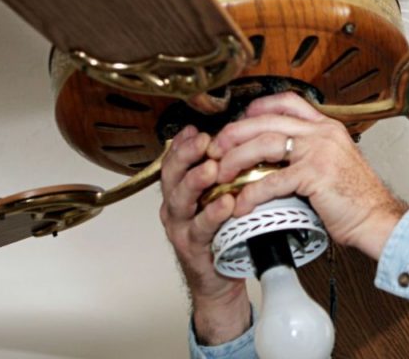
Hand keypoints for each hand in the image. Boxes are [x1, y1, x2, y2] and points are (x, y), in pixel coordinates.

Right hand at [159, 125, 249, 344]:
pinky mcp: (193, 248)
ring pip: (181, 200)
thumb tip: (237, 141)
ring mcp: (181, 228)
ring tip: (210, 168)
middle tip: (203, 141)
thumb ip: (221, 174)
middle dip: (185, 155)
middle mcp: (176, 207)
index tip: (195, 128)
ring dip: (195, 182)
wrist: (218, 279)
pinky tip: (226, 204)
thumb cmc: (221, 233)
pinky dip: (212, 215)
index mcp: (180, 191)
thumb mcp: (217, 198)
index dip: (182, 143)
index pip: (175, 160)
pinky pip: (201, 229)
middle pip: (172, 176)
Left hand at [207, 91, 407, 259]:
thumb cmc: (356, 198)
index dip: (257, 108)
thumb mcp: (334, 163)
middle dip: (234, 133)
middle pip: (267, 120)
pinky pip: (272, 180)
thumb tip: (277, 156)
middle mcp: (322, 133)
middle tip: (216, 148)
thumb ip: (309, 152)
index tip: (239, 121)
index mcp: (327, 127)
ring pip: (264, 144)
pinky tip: (240, 204)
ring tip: (220, 174)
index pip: (287, 101)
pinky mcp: (314, 175)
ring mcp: (319, 151)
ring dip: (236, 159)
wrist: (377, 218)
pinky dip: (250, 193)